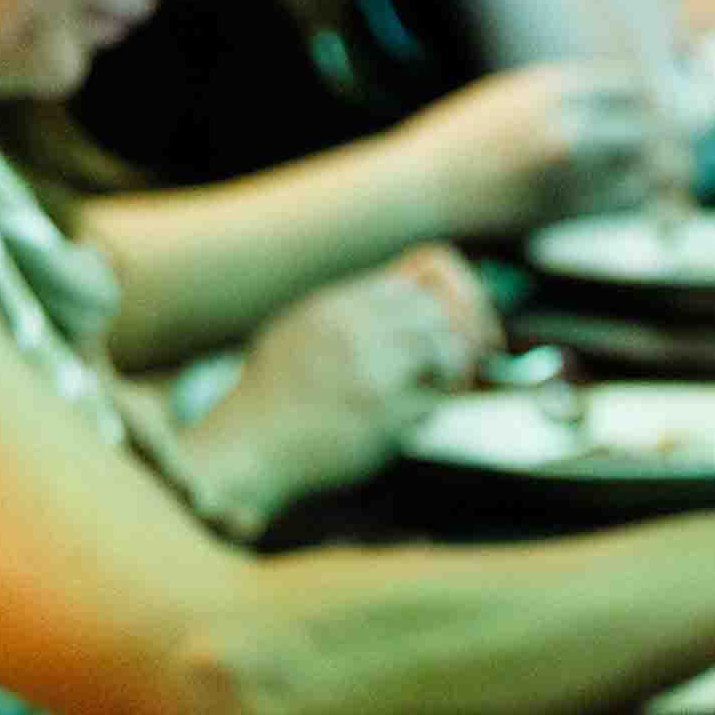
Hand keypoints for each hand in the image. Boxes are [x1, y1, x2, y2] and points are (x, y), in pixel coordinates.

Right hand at [233, 248, 496, 478]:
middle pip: (440, 310)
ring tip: (435, 392)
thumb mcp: (303, 329)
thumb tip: (423, 303)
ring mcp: (370, 369)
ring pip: (445, 349)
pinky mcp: (382, 414)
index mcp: (340, 302)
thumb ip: (355, 311)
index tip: (467, 319)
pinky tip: (407, 423)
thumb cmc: (277, 396)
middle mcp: (355, 327)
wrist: (247, 447)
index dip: (460, 292)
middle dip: (460, 337)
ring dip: (451, 373)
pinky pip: (434, 401)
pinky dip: (431, 411)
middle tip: (457, 367)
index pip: (429, 267)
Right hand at [416, 53, 688, 235]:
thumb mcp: (507, 99)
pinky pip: (627, 204)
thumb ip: (558, 98)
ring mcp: (567, 170)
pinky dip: (648, 204)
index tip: (658, 111)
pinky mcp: (565, 209)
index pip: (629, 86)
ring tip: (680, 179)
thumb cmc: (455, 143)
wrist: (418, 190)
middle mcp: (565, 124)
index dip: (650, 100)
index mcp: (549, 88)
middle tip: (684, 148)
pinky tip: (658, 207)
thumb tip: (609, 102)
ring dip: (668, 174)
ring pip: (646, 168)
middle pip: (648, 124)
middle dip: (670, 137)